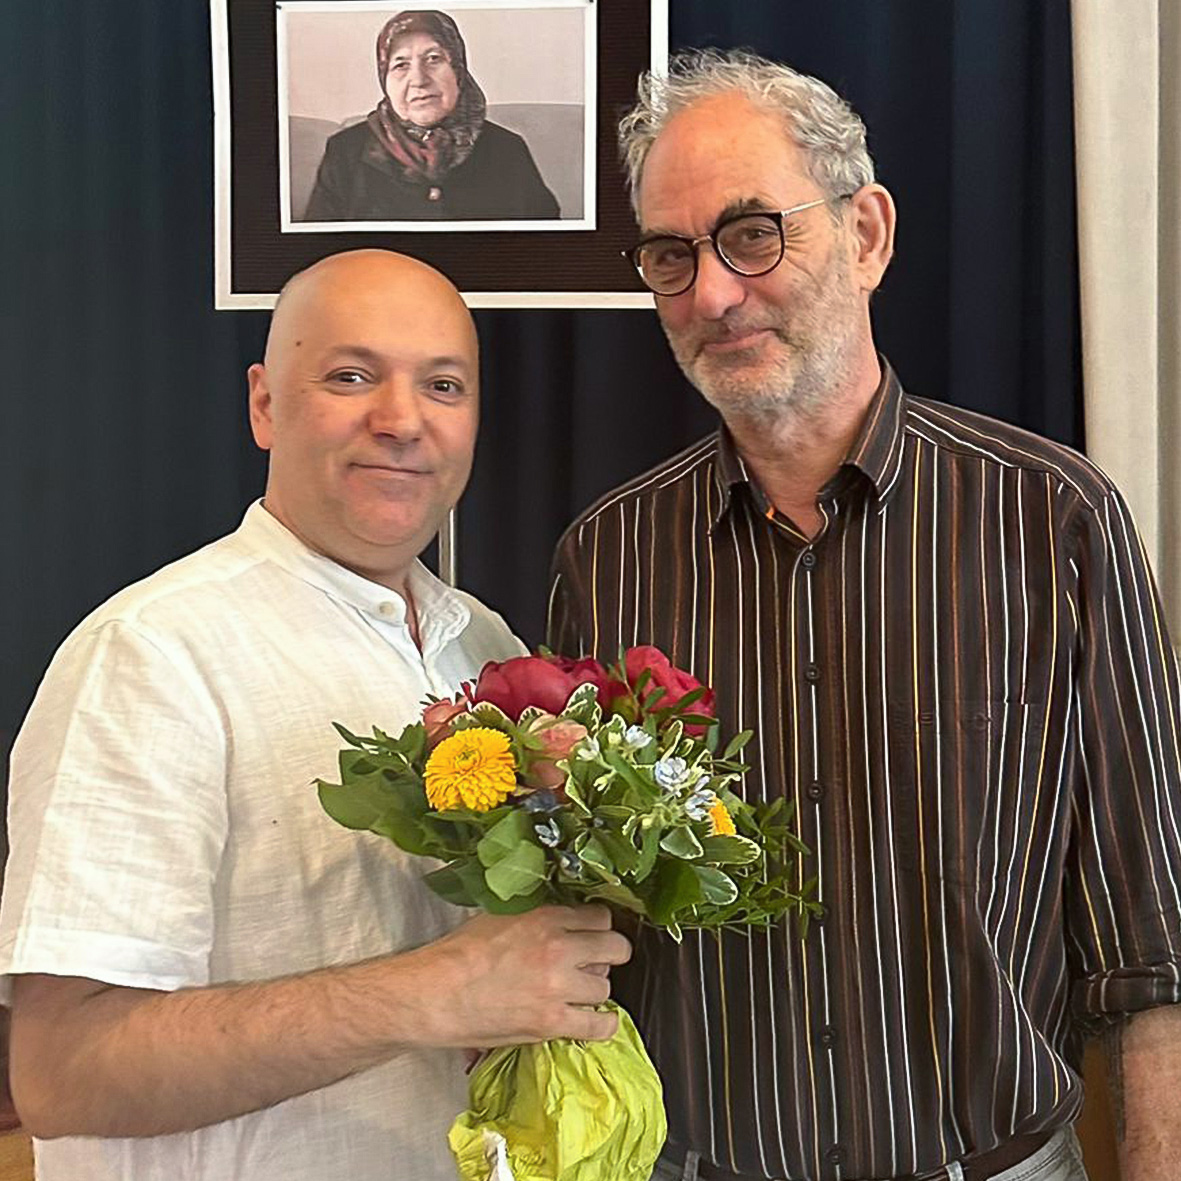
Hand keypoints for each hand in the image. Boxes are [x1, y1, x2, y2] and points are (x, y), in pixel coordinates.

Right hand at [414, 904, 630, 1046]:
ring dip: (593, 990)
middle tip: (596, 961)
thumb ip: (536, 916)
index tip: (592, 936)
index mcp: (544, 917)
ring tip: (576, 992)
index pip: (599, 917)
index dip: (597, 928)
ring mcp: (557, 987)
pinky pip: (598, 1026)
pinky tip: (596, 1021)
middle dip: (609, 954)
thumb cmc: (457, 954)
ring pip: (605, 987)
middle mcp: (558, 948)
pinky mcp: (551, 1022)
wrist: (434, 994)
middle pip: (615, 948)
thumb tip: (560, 920)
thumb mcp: (499, 916)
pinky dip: (602, 1025)